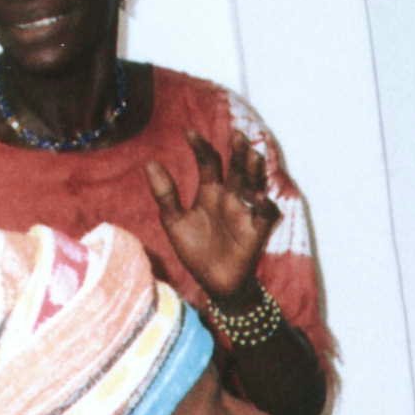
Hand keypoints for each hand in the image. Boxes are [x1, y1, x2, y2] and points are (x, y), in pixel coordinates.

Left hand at [146, 130, 279, 303]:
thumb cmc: (195, 251)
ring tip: (252, 155)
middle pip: (236, 168)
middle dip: (238, 152)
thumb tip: (149, 163)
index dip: (200, 147)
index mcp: (210, 192)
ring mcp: (245, 211)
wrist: (212, 282)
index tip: (189, 133)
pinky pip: (265, 214)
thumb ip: (165, 194)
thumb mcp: (174, 222)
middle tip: (237, 135)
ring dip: (255, 170)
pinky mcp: (257, 230)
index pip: (208, 163)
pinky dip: (264, 206)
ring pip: (254, 184)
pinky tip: (257, 199)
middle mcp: (230, 197)